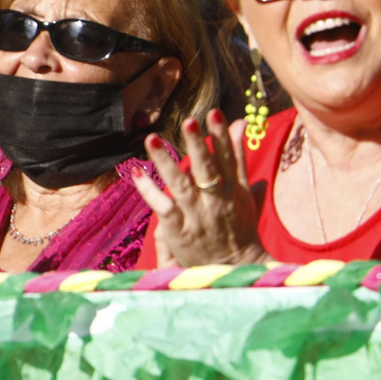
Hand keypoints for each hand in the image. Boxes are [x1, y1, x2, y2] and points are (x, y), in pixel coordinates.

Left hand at [131, 111, 269, 267]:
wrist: (234, 267)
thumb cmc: (239, 225)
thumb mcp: (243, 191)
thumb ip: (238, 156)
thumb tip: (239, 123)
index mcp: (233, 190)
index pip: (228, 158)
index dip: (221, 136)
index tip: (215, 113)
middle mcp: (216, 201)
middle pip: (207, 169)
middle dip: (198, 145)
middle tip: (188, 120)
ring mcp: (196, 215)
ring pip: (180, 184)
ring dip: (165, 162)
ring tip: (152, 138)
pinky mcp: (178, 229)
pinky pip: (162, 207)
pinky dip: (149, 190)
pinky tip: (136, 172)